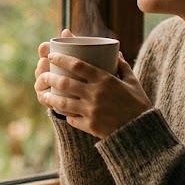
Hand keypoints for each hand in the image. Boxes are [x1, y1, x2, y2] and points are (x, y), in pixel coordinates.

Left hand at [36, 31, 151, 138]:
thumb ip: (123, 66)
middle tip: (43, 74)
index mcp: (106, 80)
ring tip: (44, 93)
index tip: (51, 55)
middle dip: (50, 77)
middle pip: (65, 83)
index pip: (78, 65)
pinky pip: (71, 119)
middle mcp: (96, 94)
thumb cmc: (138, 104)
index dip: (62, 59)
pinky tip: (61, 111)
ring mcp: (91, 111)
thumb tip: (117, 52)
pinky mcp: (90, 126)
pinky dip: (66, 114)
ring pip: (63, 103)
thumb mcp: (133, 82)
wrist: (141, 131)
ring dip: (50, 97)